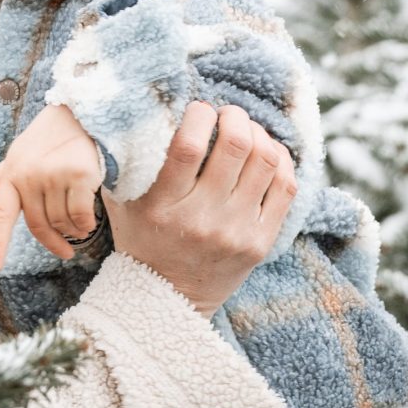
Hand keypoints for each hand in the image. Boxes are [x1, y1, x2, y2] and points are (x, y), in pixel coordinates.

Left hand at [0, 105, 102, 270]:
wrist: (76, 118)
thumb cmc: (43, 143)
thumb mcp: (16, 160)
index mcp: (11, 177)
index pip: (0, 215)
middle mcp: (29, 177)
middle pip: (39, 226)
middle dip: (53, 243)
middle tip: (65, 252)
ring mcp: (53, 175)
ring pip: (62, 222)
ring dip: (72, 233)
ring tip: (79, 228)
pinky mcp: (78, 174)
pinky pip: (80, 215)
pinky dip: (85, 224)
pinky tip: (87, 221)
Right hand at [104, 102, 296, 317]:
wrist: (168, 299)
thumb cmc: (141, 239)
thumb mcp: (122, 201)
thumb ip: (126, 161)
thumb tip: (139, 114)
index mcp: (163, 205)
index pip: (188, 147)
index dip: (199, 116)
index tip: (198, 108)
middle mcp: (203, 219)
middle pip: (236, 146)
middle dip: (235, 117)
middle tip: (227, 114)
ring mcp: (236, 232)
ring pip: (266, 161)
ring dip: (259, 134)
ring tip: (246, 130)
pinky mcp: (260, 242)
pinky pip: (285, 187)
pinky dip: (280, 159)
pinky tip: (266, 151)